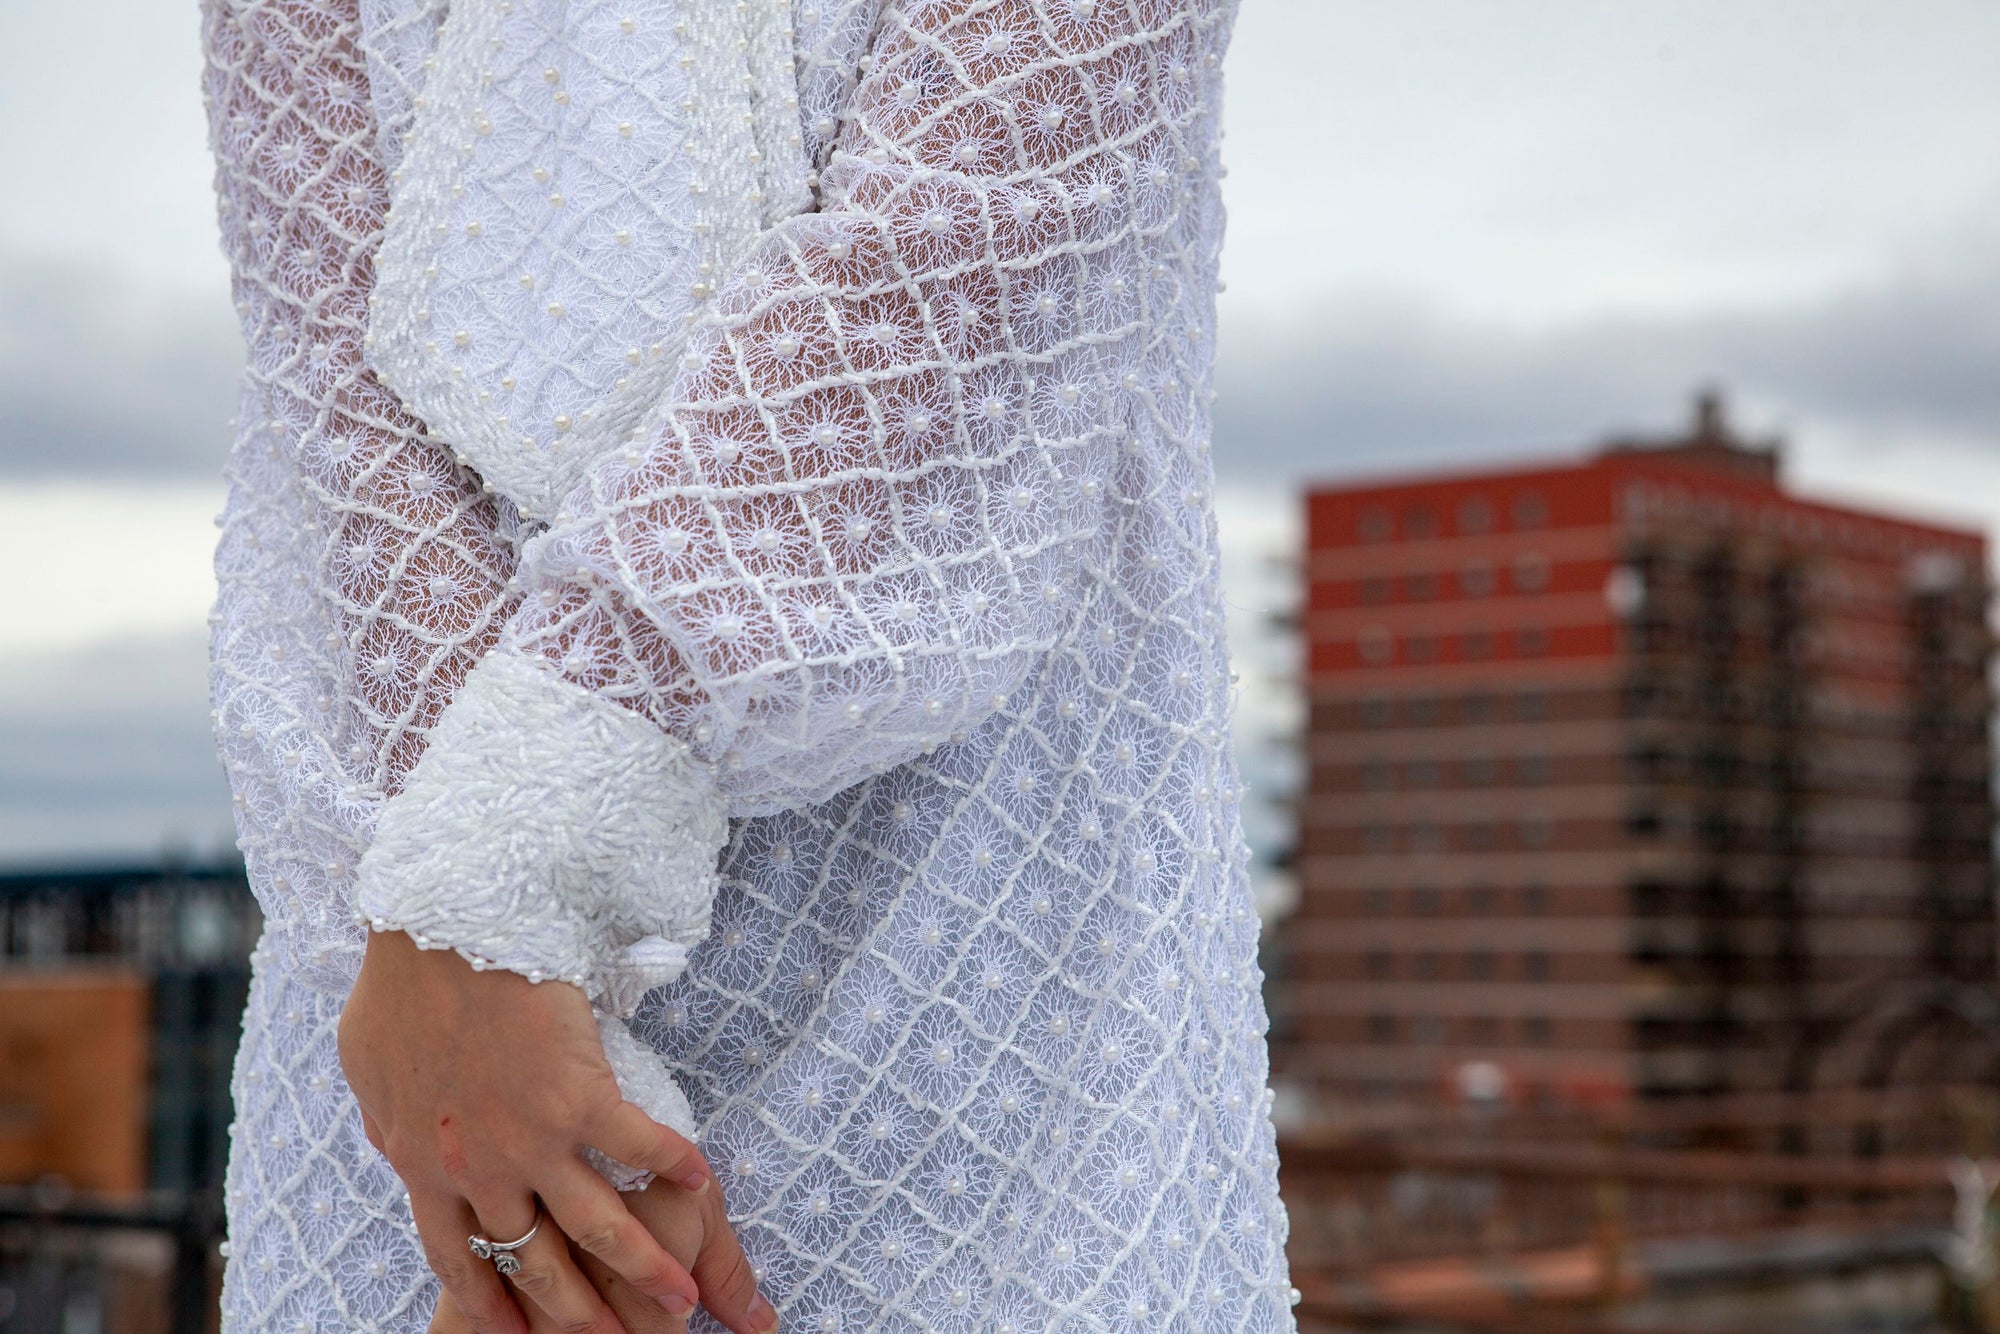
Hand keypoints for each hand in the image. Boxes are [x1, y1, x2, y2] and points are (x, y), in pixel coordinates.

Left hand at [337, 928, 774, 1333]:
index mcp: (422, 1163)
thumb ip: (387, 1121)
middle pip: (535, 1261)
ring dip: (644, 1269)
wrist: (442, 926)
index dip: (492, 1302)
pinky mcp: (580, 1096)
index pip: (458, 1258)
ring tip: (680, 1300)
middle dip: (577, 1311)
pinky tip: (704, 1180)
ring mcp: (533, 1137)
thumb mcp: (369, 1070)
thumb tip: (388, 1143)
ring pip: (598, 1227)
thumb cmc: (399, 984)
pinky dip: (674, 1167)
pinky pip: (639, 1148)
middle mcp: (479, 1168)